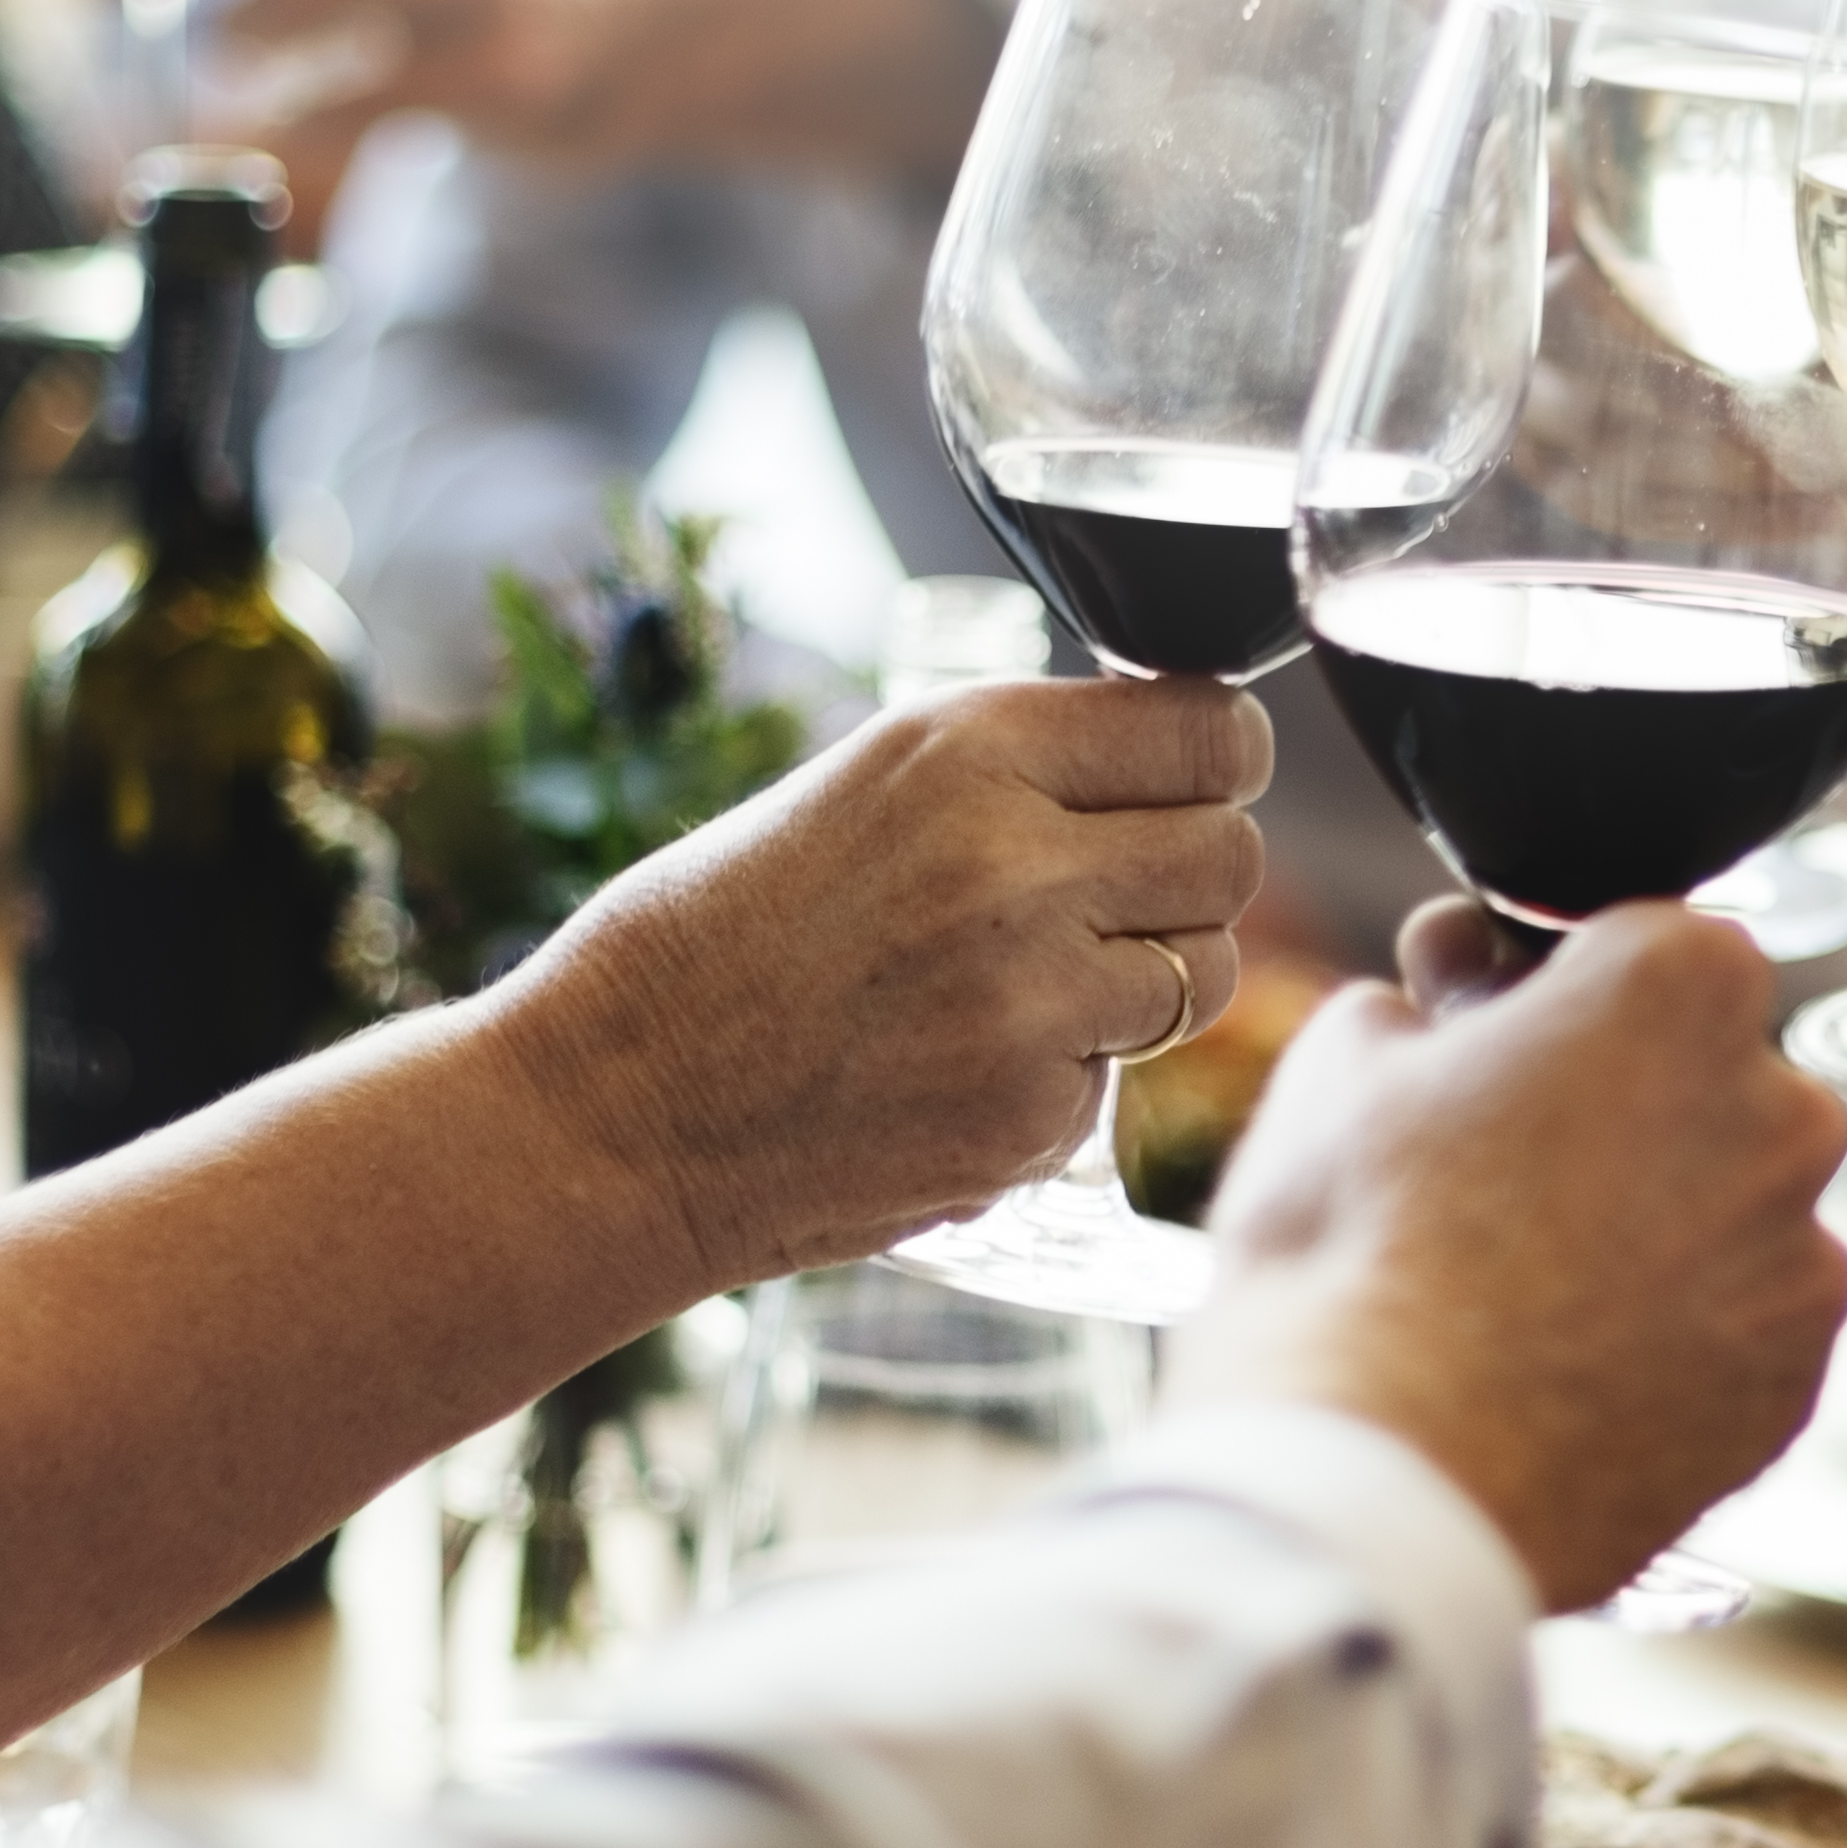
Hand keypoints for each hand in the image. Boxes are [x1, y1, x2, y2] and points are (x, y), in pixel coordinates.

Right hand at [504, 677, 1266, 1288]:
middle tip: (1108, 904)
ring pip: (1207, 973)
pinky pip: (1120, 1080)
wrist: (613, 1108)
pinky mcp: (1030, 1118)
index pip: (1212, 730)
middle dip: (1189, 878)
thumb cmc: (719, 936)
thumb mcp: (864, 788)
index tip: (1188, 787)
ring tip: (1018, 990)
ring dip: (1144, 984)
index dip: (1212, 765)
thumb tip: (1171, 767)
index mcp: (969, 747)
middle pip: (1233, 852)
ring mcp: (1033, 999)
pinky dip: (1063, 1081)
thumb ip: (1017, 772)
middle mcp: (1017, 861)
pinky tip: (955, 1073)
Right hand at [1173, 902, 1846, 1608]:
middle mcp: (1782, 1106)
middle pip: (1707, 1076)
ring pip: (1731, 1208)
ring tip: (1523, 1293)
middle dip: (1619, 1106)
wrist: (1385, 1483)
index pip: (1643, 942)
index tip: (1484, 1034)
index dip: (1553, 988)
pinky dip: (1678, 1339)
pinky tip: (1568, 1371)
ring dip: (1655, 1225)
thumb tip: (1450, 984)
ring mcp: (1802, 1256)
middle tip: (1494, 1173)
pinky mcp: (1795, 1385)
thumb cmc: (1351, 1253)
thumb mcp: (1343, 1065)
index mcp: (1682, 986)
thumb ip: (1426, 996)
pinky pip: (1742, 1329)